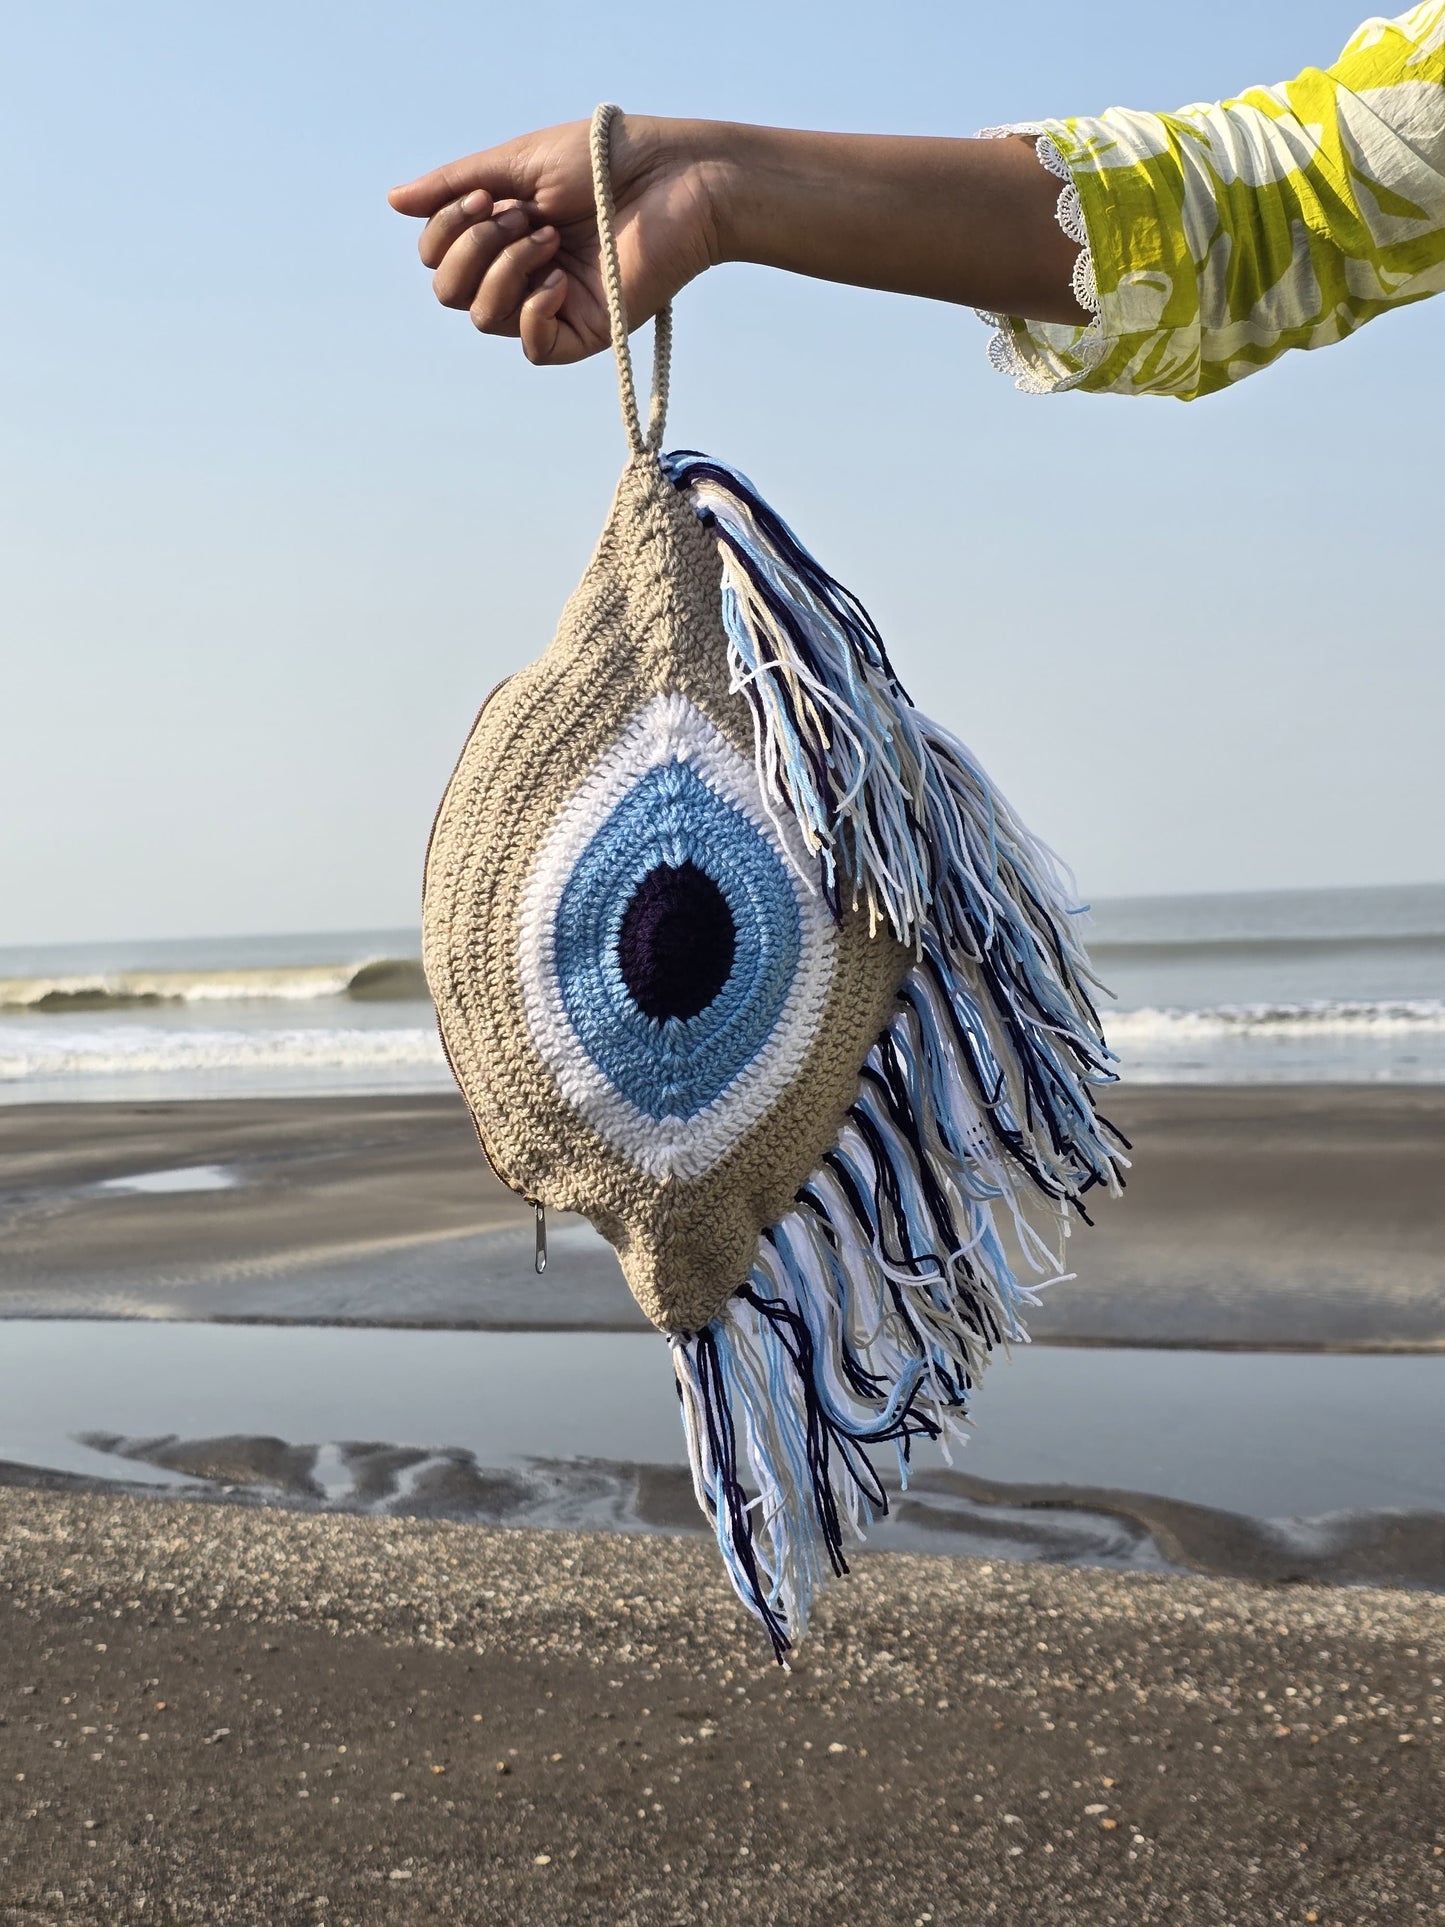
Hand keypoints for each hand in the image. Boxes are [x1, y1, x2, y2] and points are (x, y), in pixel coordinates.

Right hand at [387, 115, 719, 364]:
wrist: (674, 176)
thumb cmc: (604, 160)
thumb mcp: (517, 163)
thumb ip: (456, 185)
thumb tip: (393, 200)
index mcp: (502, 233)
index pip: (437, 255)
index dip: (448, 228)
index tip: (489, 196)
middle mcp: (521, 273)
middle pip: (448, 290)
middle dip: (472, 248)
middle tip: (520, 218)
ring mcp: (552, 306)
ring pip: (483, 317)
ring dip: (505, 269)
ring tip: (550, 238)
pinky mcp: (586, 332)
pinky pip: (533, 348)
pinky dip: (534, 311)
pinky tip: (560, 279)